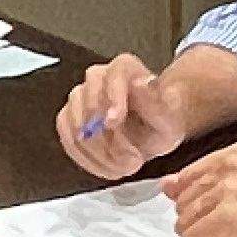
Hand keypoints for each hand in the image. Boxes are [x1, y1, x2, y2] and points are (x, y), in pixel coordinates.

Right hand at [57, 53, 184, 177]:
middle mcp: (98, 77)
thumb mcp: (168, 118)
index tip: (114, 122)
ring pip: (77, 125)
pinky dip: (87, 159)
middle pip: (90, 102)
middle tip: (132, 161)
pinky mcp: (68, 118)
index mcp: (125, 67)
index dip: (111, 98)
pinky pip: (68, 139)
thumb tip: (141, 83)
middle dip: (109, 138)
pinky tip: (108, 168)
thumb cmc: (161, 121)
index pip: (112, 75)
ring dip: (100, 154)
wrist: (152, 132)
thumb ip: (155, 102)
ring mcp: (79, 97)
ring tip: (125, 167)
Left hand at [165, 142, 236, 236]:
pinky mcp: (228, 217)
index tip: (230, 214)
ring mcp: (230, 190)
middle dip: (204, 224)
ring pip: (183, 224)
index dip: (199, 205)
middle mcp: (233, 165)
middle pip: (182, 203)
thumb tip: (166, 186)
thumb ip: (206, 184)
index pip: (187, 177)